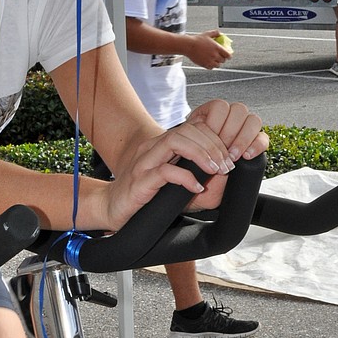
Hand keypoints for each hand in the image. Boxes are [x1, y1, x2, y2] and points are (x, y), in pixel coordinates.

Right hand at [97, 100, 265, 229]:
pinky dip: (185, 178)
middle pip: (186, 130)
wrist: (110, 209)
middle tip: (226, 165)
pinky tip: (196, 187)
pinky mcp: (139, 182)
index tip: (228, 157)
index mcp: (161, 146)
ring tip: (214, 170)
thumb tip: (222, 174)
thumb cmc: (143, 198)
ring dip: (201, 154)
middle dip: (212, 145)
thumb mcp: (173, 183)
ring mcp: (144, 163)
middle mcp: (152, 149)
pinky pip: (165, 171)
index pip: (192, 127)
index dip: (214, 138)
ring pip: (175, 142)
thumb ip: (194, 173)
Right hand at [182, 31, 231, 69]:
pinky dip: (211, 66)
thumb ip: (215, 33)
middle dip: (223, 59)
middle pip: (223, 60)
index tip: (228, 56)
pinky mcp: (204, 64)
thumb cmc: (197, 40)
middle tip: (221, 58)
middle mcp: (214, 55)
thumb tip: (219, 33)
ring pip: (217, 65)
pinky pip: (210, 68)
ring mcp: (209, 61)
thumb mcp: (207, 34)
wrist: (188, 46)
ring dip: (217, 63)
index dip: (229, 56)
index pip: (227, 54)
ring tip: (215, 61)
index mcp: (217, 48)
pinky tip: (210, 63)